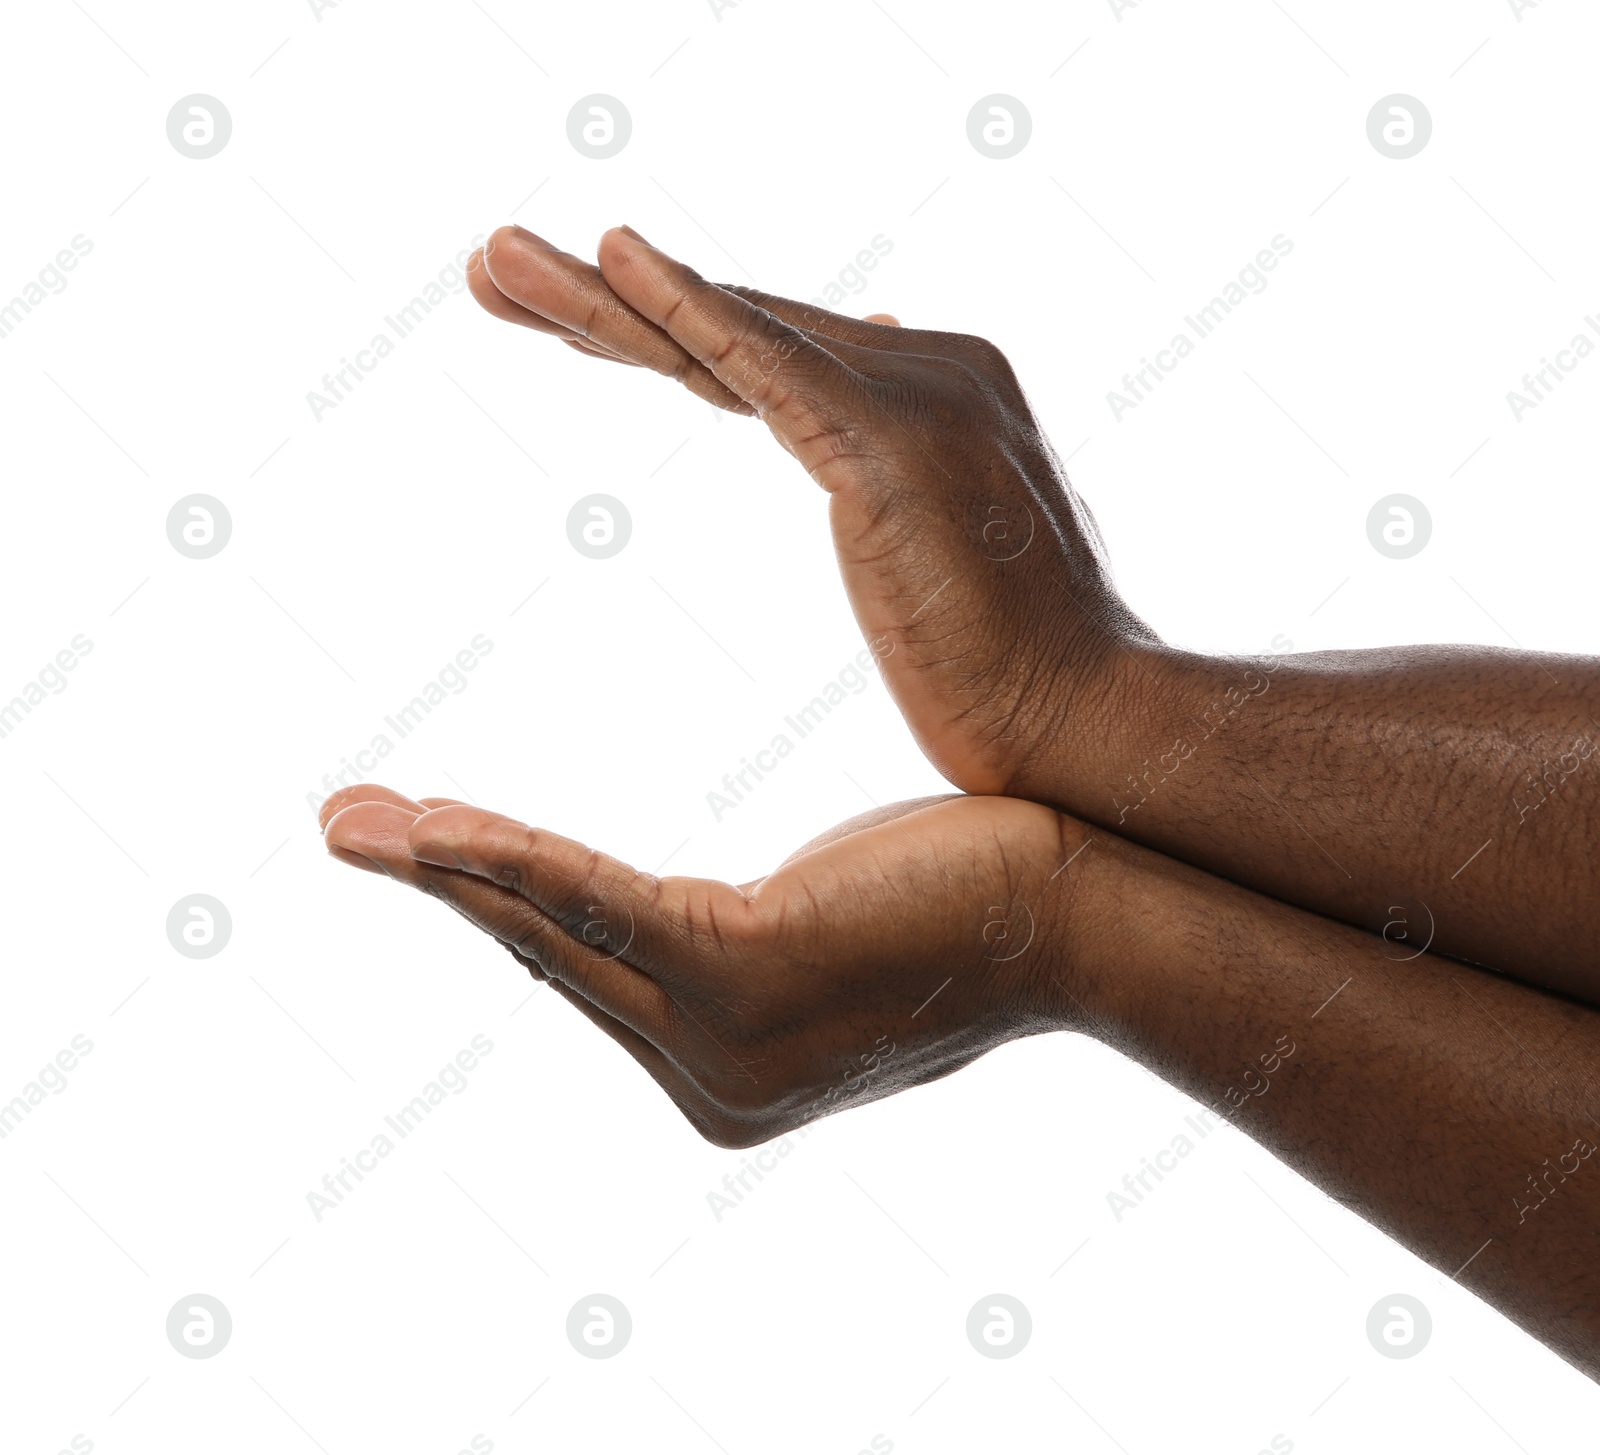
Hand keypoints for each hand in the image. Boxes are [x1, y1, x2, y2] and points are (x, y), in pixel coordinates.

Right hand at [320, 783, 1091, 1145]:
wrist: (1082, 901)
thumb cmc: (962, 895)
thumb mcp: (824, 927)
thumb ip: (740, 946)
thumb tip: (695, 920)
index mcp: (729, 1070)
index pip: (593, 973)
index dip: (501, 903)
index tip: (433, 845)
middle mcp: (716, 1082)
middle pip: (556, 960)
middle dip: (443, 890)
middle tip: (348, 825)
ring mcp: (728, 1045)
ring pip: (560, 938)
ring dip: (446, 872)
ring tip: (353, 824)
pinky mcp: (746, 976)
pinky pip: (601, 908)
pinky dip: (509, 862)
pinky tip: (430, 828)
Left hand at [470, 224, 1157, 797]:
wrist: (1088, 730)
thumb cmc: (1010, 671)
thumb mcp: (938, 551)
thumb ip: (892, 480)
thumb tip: (855, 444)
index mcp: (931, 391)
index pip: (765, 350)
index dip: (659, 329)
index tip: (560, 316)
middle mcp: (926, 368)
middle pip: (734, 324)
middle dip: (602, 299)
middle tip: (492, 266)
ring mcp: (915, 397)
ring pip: (731, 332)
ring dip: (603, 294)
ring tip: (496, 262)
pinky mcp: (892, 448)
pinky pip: (764, 363)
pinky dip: (684, 309)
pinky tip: (608, 256)